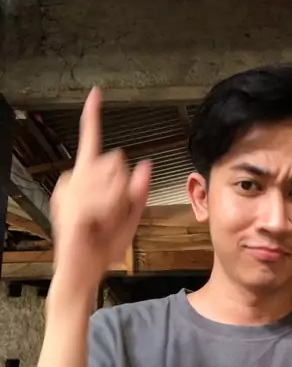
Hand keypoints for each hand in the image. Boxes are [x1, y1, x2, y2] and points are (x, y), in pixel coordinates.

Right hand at [50, 88, 150, 295]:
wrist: (84, 272)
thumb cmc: (102, 247)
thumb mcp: (130, 216)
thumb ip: (138, 190)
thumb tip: (145, 165)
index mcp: (88, 179)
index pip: (91, 141)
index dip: (93, 115)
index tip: (96, 94)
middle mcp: (75, 180)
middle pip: (115, 160)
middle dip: (124, 187)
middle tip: (114, 214)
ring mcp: (71, 193)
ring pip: (114, 176)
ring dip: (119, 202)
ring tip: (106, 222)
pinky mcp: (73, 208)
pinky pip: (107, 197)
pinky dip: (112, 211)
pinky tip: (103, 221)